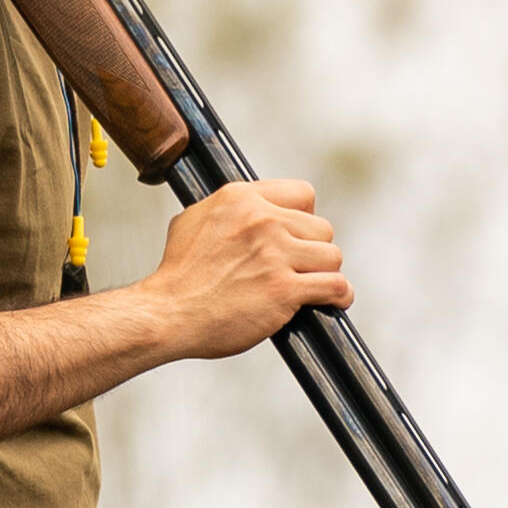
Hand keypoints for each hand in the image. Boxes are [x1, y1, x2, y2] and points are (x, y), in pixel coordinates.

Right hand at [141, 179, 349, 355]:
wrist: (167, 314)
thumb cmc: (178, 274)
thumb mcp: (193, 220)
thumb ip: (227, 208)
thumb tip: (248, 204)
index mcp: (242, 198)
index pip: (303, 193)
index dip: (303, 217)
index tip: (296, 236)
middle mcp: (262, 220)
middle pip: (322, 227)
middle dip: (313, 249)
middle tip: (298, 268)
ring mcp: (275, 254)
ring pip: (332, 255)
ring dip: (325, 273)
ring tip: (313, 286)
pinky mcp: (284, 289)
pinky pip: (335, 285)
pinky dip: (339, 295)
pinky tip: (333, 300)